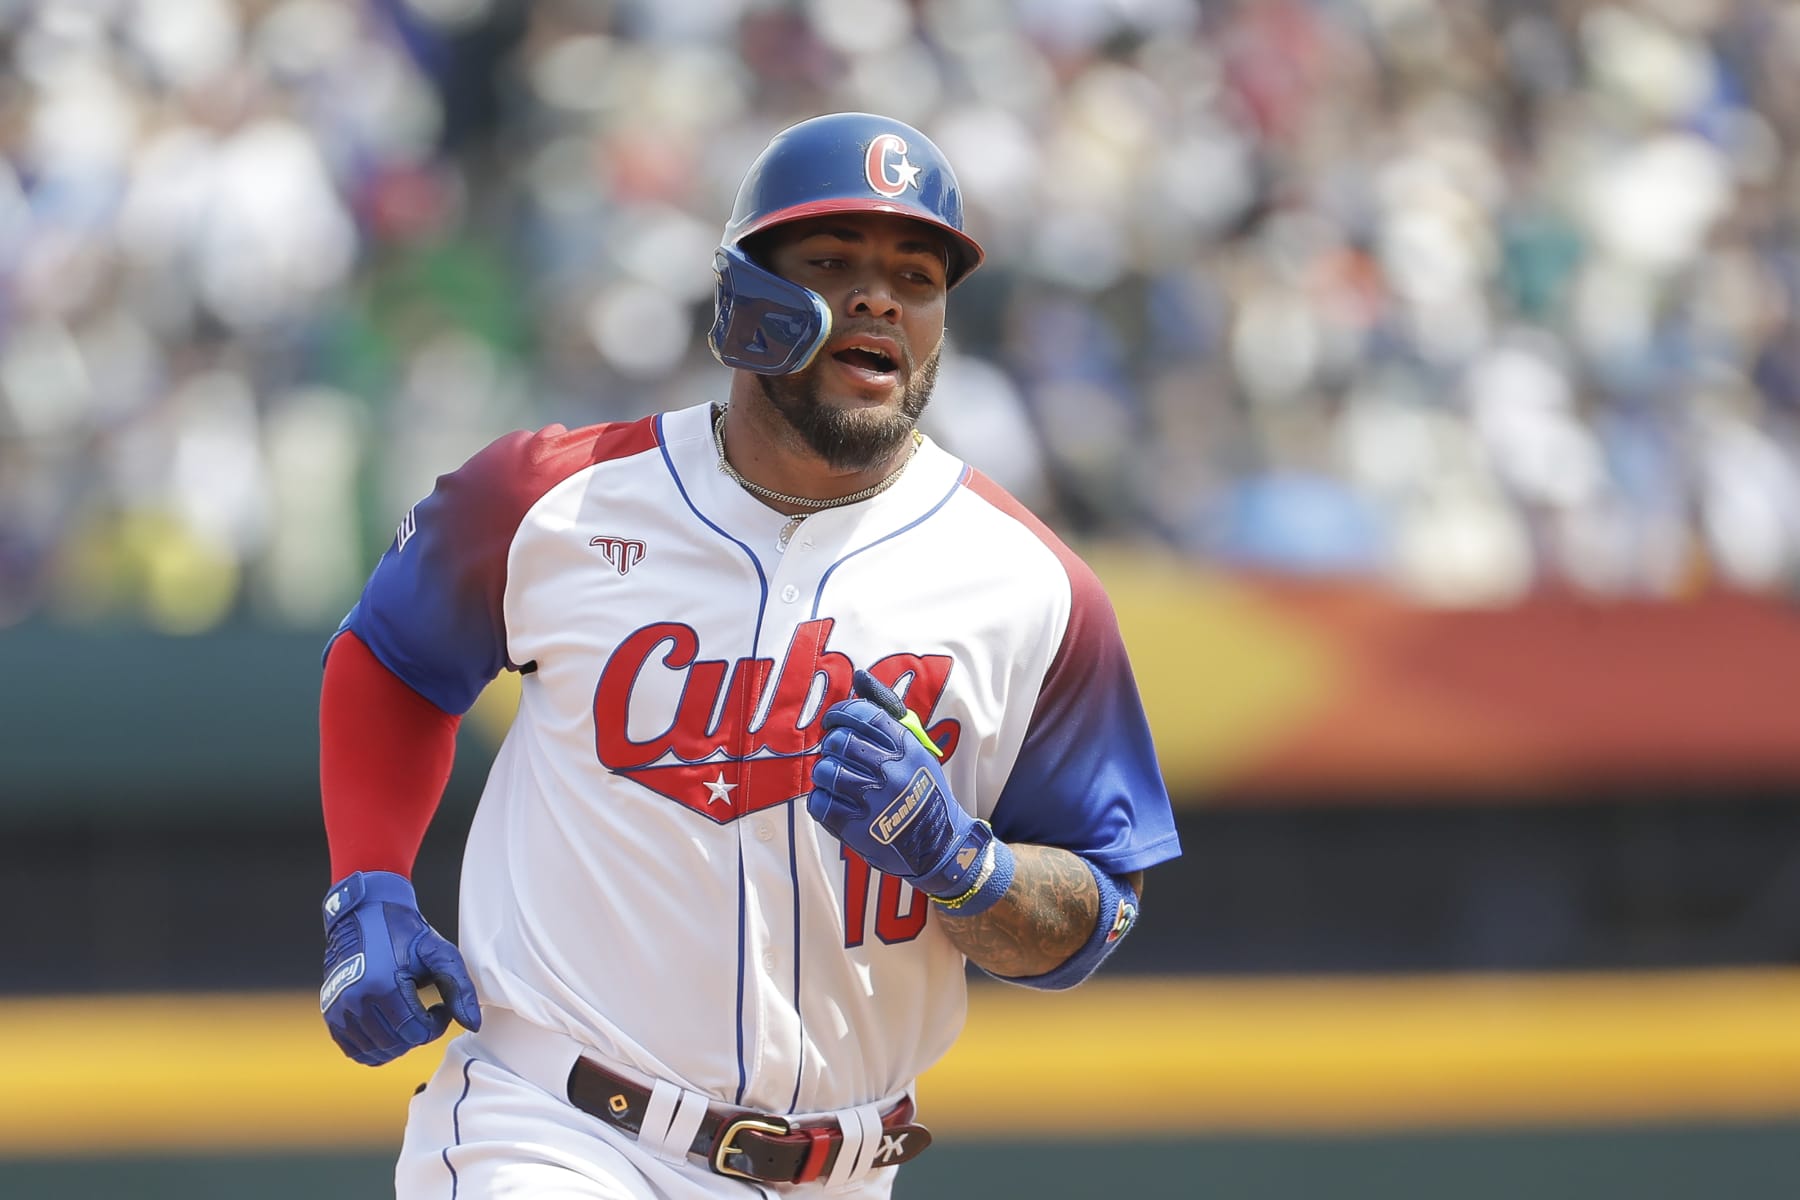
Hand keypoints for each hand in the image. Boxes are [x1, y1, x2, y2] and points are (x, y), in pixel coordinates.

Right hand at [319, 871, 480, 1065]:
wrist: (365, 914)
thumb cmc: (405, 933)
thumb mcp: (439, 954)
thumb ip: (460, 988)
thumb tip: (473, 1024)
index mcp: (382, 986)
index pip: (415, 1033)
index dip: (435, 1026)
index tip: (440, 1008)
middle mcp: (355, 1001)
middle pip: (396, 1045)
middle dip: (418, 1034)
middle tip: (426, 1013)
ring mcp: (338, 1009)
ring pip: (375, 1053)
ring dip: (399, 1043)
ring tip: (408, 1018)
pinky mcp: (331, 1014)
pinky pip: (354, 1050)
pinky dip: (376, 1048)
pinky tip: (390, 1028)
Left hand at [807, 671, 992, 899]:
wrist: (940, 846)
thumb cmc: (921, 791)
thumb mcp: (915, 749)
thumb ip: (888, 712)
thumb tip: (861, 676)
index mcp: (907, 748)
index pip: (863, 714)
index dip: (841, 713)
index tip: (834, 722)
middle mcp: (892, 772)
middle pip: (840, 741)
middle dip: (832, 746)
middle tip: (837, 754)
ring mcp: (874, 801)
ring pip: (825, 771)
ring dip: (825, 773)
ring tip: (837, 779)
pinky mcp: (857, 829)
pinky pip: (819, 802)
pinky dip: (821, 800)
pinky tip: (835, 802)